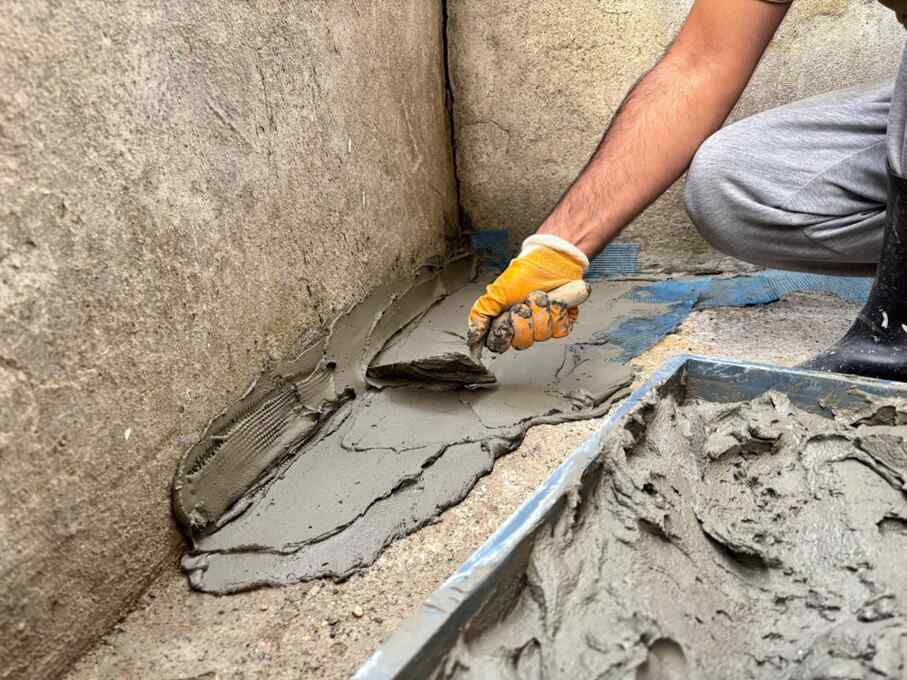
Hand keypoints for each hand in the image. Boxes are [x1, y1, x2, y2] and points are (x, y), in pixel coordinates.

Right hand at [467, 235, 588, 354]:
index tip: (505, 319)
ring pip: (541, 336)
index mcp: (504, 324)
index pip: (499, 344)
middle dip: (523, 321)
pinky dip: (556, 313)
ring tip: (538, 298)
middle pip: (521, 343)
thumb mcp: (497, 291)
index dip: (503, 335)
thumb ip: (482, 313)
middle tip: (522, 305)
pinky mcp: (560, 323)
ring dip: (540, 312)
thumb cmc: (524, 273)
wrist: (551, 261)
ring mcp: (542, 327)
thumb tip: (473, 333)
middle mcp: (523, 328)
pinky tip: (552, 301)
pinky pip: (559, 330)